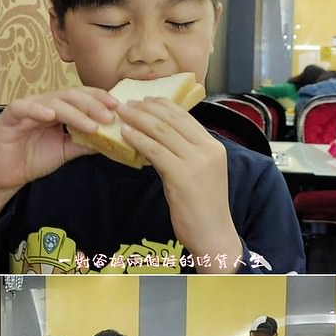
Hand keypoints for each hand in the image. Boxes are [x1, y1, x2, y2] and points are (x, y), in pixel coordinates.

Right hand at [0, 87, 118, 222]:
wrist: (4, 177)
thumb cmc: (31, 160)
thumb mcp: (65, 151)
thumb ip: (85, 143)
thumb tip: (112, 139)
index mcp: (56, 109)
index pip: (80, 97)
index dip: (98, 98)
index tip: (117, 108)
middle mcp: (42, 104)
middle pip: (69, 95)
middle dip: (91, 104)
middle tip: (109, 115)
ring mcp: (25, 109)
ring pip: (52, 101)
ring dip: (74, 112)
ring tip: (90, 124)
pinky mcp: (8, 117)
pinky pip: (23, 107)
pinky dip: (37, 110)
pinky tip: (51, 116)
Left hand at [118, 98, 241, 271]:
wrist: (213, 235)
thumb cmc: (202, 209)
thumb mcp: (197, 175)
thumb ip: (184, 156)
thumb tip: (159, 142)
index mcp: (214, 147)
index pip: (186, 118)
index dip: (163, 106)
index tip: (145, 100)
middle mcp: (208, 150)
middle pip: (172, 120)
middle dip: (147, 108)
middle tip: (127, 103)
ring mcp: (196, 162)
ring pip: (162, 132)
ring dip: (138, 119)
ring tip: (121, 113)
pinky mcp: (182, 176)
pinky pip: (155, 151)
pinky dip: (138, 139)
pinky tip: (125, 134)